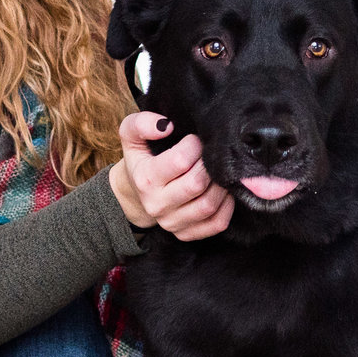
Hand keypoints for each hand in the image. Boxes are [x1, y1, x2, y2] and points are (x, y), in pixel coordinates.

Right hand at [108, 112, 234, 240]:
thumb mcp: (131, 135)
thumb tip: (166, 125)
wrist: (135, 192)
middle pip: (197, 184)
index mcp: (145, 179)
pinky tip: (221, 191)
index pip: (180, 161)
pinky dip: (226, 206)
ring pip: (209, 204)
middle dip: (209, 164)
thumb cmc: (141, 158)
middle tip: (209, 155)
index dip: (194, 145)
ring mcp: (172, 223)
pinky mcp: (186, 233)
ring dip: (220, 184)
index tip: (195, 140)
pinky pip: (217, 223)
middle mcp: (157, 204)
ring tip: (216, 171)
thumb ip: (142, 123)